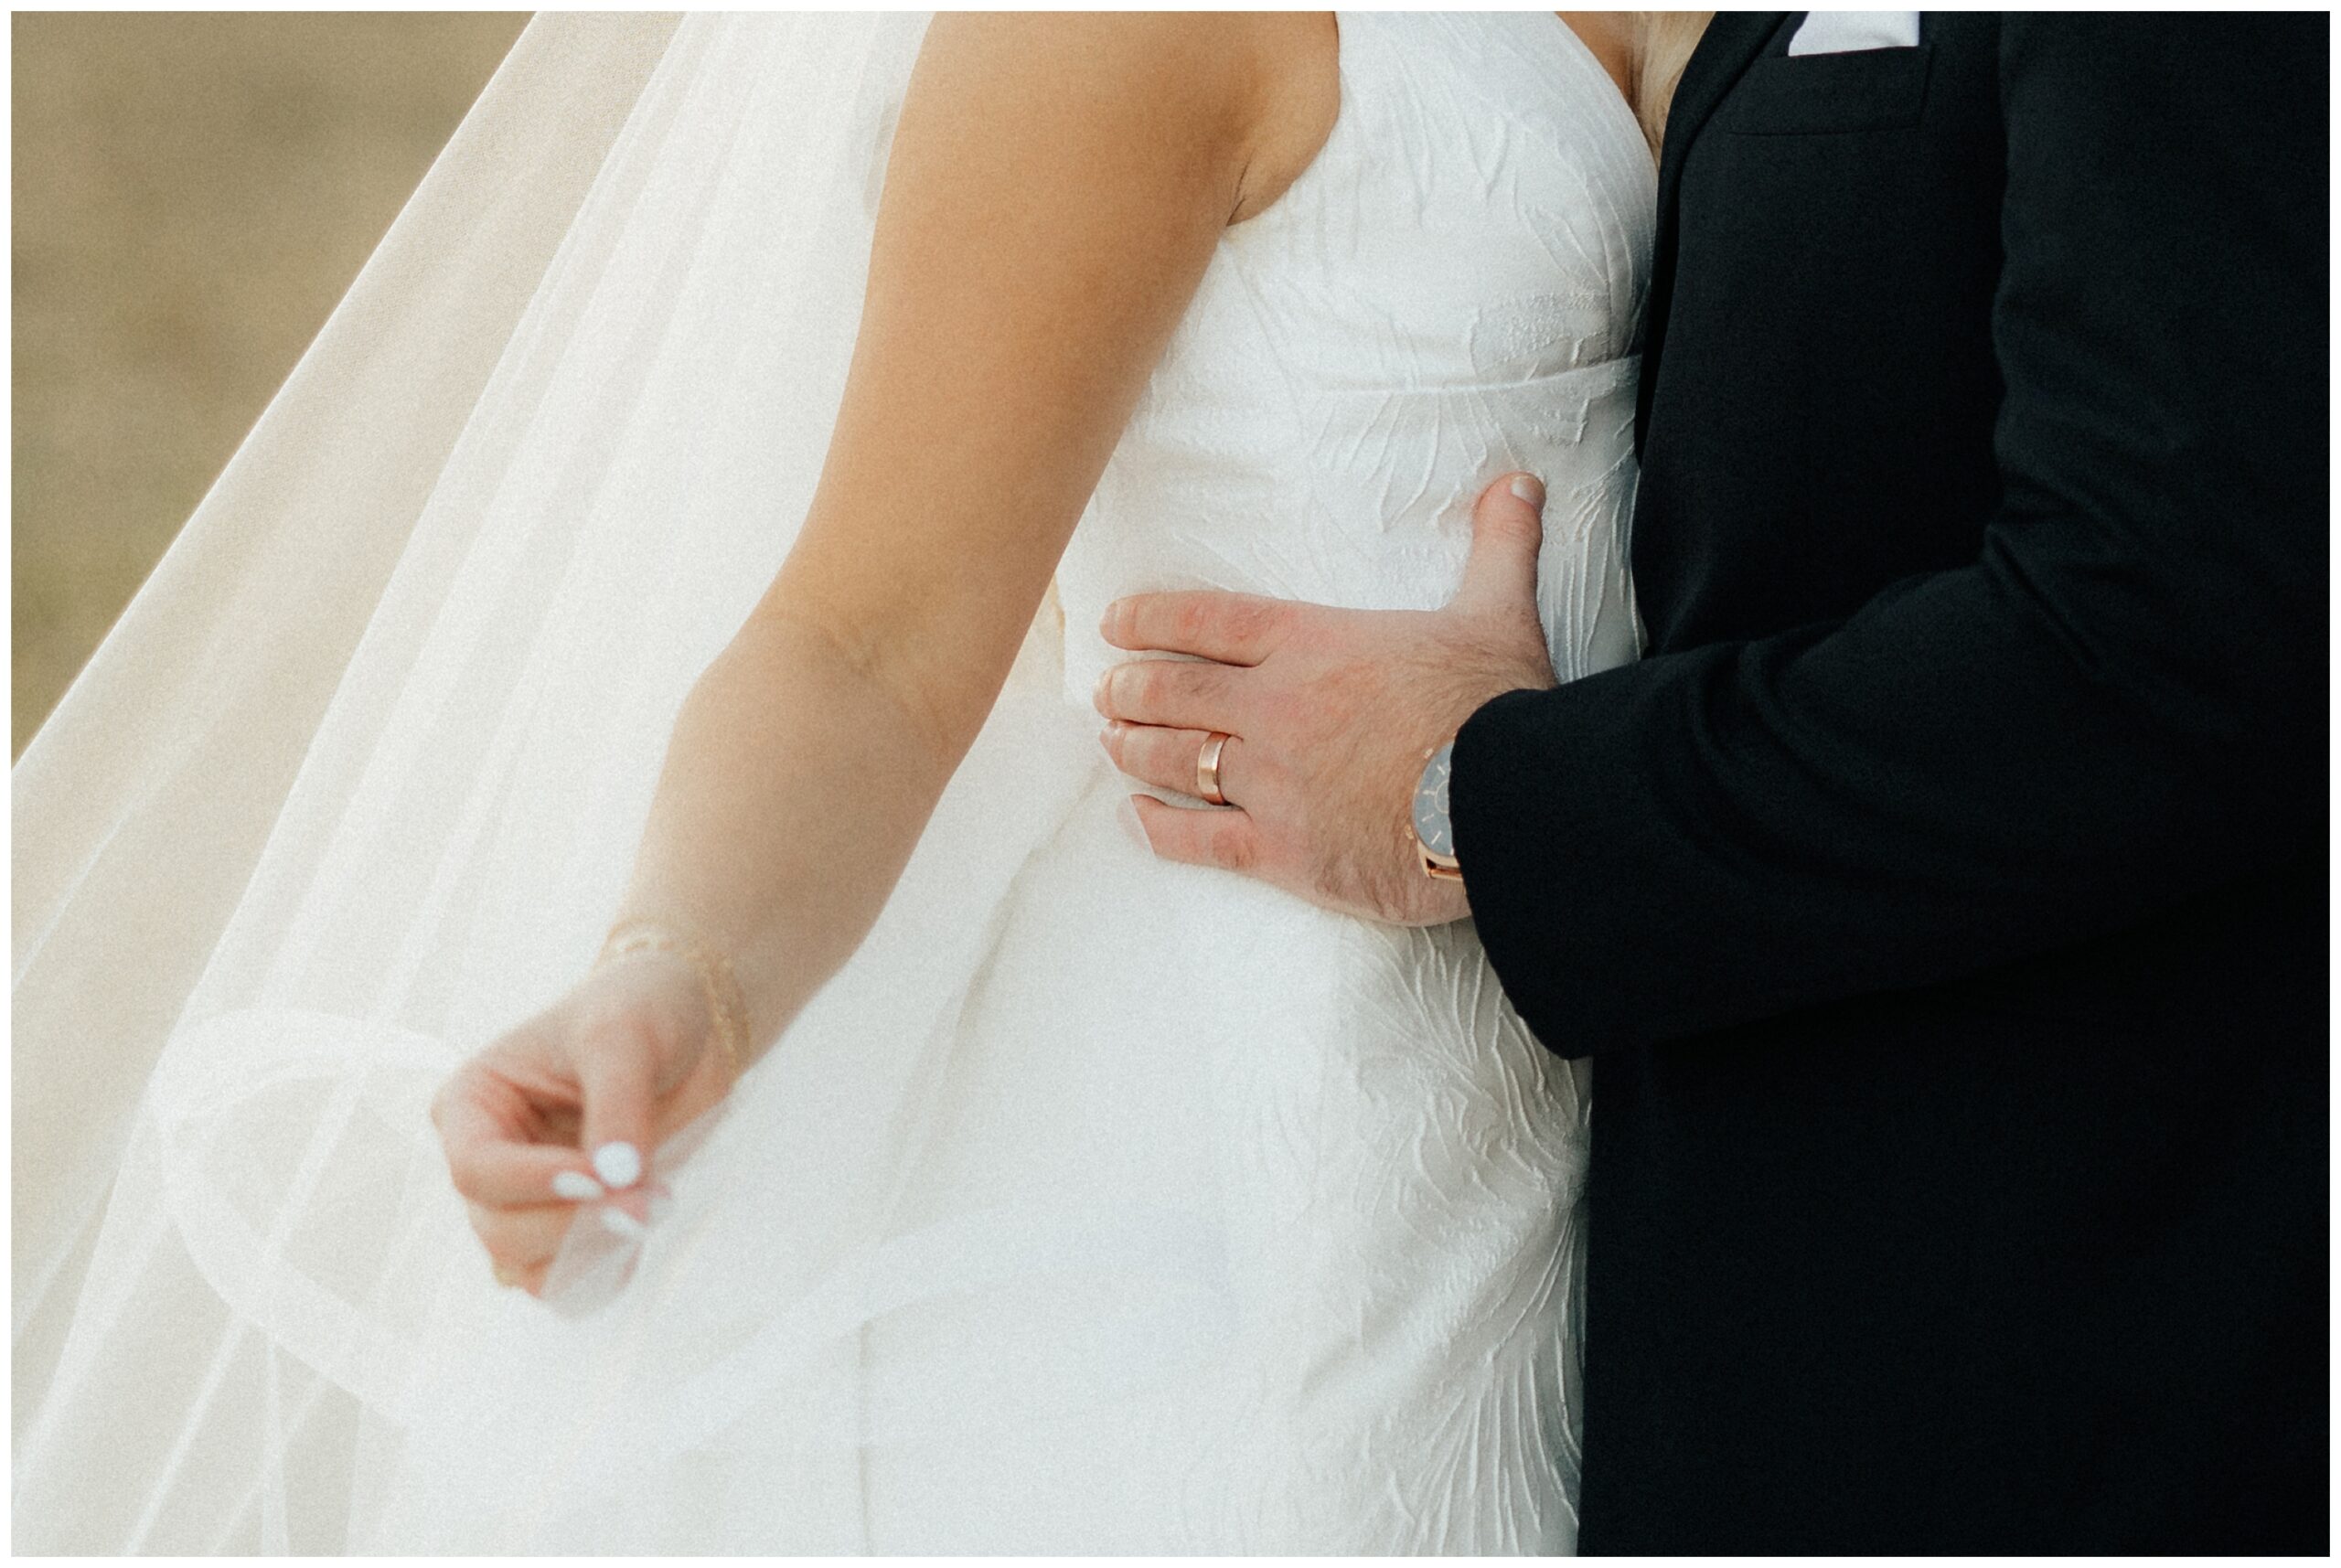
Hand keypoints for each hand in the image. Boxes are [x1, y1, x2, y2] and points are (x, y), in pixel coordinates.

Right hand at [430, 948, 736, 1294]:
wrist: (688, 1029)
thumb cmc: (640, 1013)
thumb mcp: (624, 1038)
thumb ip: (617, 1106)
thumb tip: (616, 1178)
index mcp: (473, 1103)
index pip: (475, 1168)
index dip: (533, 1182)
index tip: (600, 1175)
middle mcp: (488, 1159)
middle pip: (498, 1228)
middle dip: (575, 1222)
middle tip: (652, 1197)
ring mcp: (525, 1201)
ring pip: (526, 1267)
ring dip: (592, 1252)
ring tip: (654, 1205)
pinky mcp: (567, 1228)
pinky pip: (564, 1284)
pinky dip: (600, 1275)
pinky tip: (638, 1236)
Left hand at [1096, 472, 1557, 924]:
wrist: (1508, 804)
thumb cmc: (1499, 707)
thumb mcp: (1499, 612)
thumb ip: (1497, 545)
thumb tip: (1518, 482)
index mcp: (1314, 644)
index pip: (1210, 621)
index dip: (1153, 619)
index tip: (1115, 623)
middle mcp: (1276, 708)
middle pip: (1178, 691)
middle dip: (1133, 689)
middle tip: (1107, 689)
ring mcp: (1272, 782)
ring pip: (1177, 760)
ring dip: (1135, 749)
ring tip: (1112, 741)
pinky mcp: (1283, 851)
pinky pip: (1199, 840)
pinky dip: (1159, 830)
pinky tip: (1136, 819)